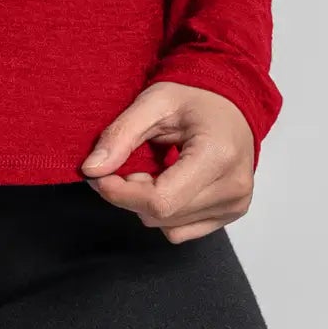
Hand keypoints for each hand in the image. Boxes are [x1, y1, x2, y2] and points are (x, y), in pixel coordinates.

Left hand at [80, 80, 254, 241]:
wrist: (231, 102)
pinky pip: (182, 231)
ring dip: (146, 204)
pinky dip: (165, 213)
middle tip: (124, 164)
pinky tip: (167, 183)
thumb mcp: (153, 102)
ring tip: (151, 169)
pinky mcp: (232, 213)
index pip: (161, 200)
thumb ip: (120, 135)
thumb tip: (91, 169)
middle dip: (130, 195)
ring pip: (168, 227)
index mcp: (217, 155)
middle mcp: (233, 187)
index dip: (120, 194)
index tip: (98, 176)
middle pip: (162, 215)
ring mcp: (236, 204)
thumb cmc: (194, 97)